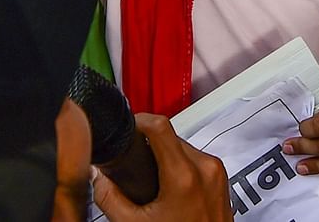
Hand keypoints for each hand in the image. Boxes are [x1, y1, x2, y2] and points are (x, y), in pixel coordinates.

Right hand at [92, 113, 230, 220]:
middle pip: (170, 136)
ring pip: (184, 146)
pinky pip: (196, 159)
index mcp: (183, 175)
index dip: (139, 120)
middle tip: (132, 159)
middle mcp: (205, 168)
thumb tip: (97, 177)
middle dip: (149, 145)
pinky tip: (168, 184)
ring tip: (149, 175)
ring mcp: (216, 172)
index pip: (160, 126)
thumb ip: (110, 199)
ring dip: (165, 154)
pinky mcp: (221, 178)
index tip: (128, 127)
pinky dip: (180, 165)